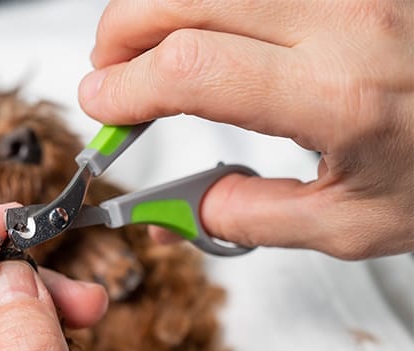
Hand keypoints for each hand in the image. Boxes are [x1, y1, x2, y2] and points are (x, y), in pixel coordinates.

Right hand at [78, 0, 413, 258]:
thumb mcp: (353, 223)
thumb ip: (253, 218)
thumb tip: (187, 205)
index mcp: (335, 95)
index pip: (189, 70)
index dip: (123, 88)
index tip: (102, 107)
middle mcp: (341, 19)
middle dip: (119, 34)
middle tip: (111, 73)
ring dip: (156, 9)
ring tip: (151, 49)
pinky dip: (206, 3)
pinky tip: (204, 28)